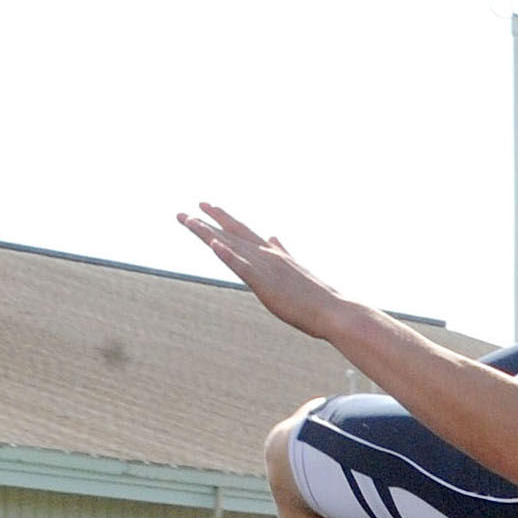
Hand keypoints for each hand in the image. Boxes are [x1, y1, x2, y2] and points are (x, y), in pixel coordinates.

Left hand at [178, 203, 343, 339]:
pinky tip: (214, 245)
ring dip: (208, 233)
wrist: (334, 310)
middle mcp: (267, 256)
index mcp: (273, 254)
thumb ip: (282, 251)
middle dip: (206, 222)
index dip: (223, 219)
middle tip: (183, 213)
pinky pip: (243, 267)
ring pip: (232, 246)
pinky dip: (228, 255)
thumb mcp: (295, 268)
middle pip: (231, 235)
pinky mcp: (266, 284)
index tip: (206, 207)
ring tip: (188, 220)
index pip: (243, 232)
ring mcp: (266, 268)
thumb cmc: (317, 297)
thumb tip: (272, 236)